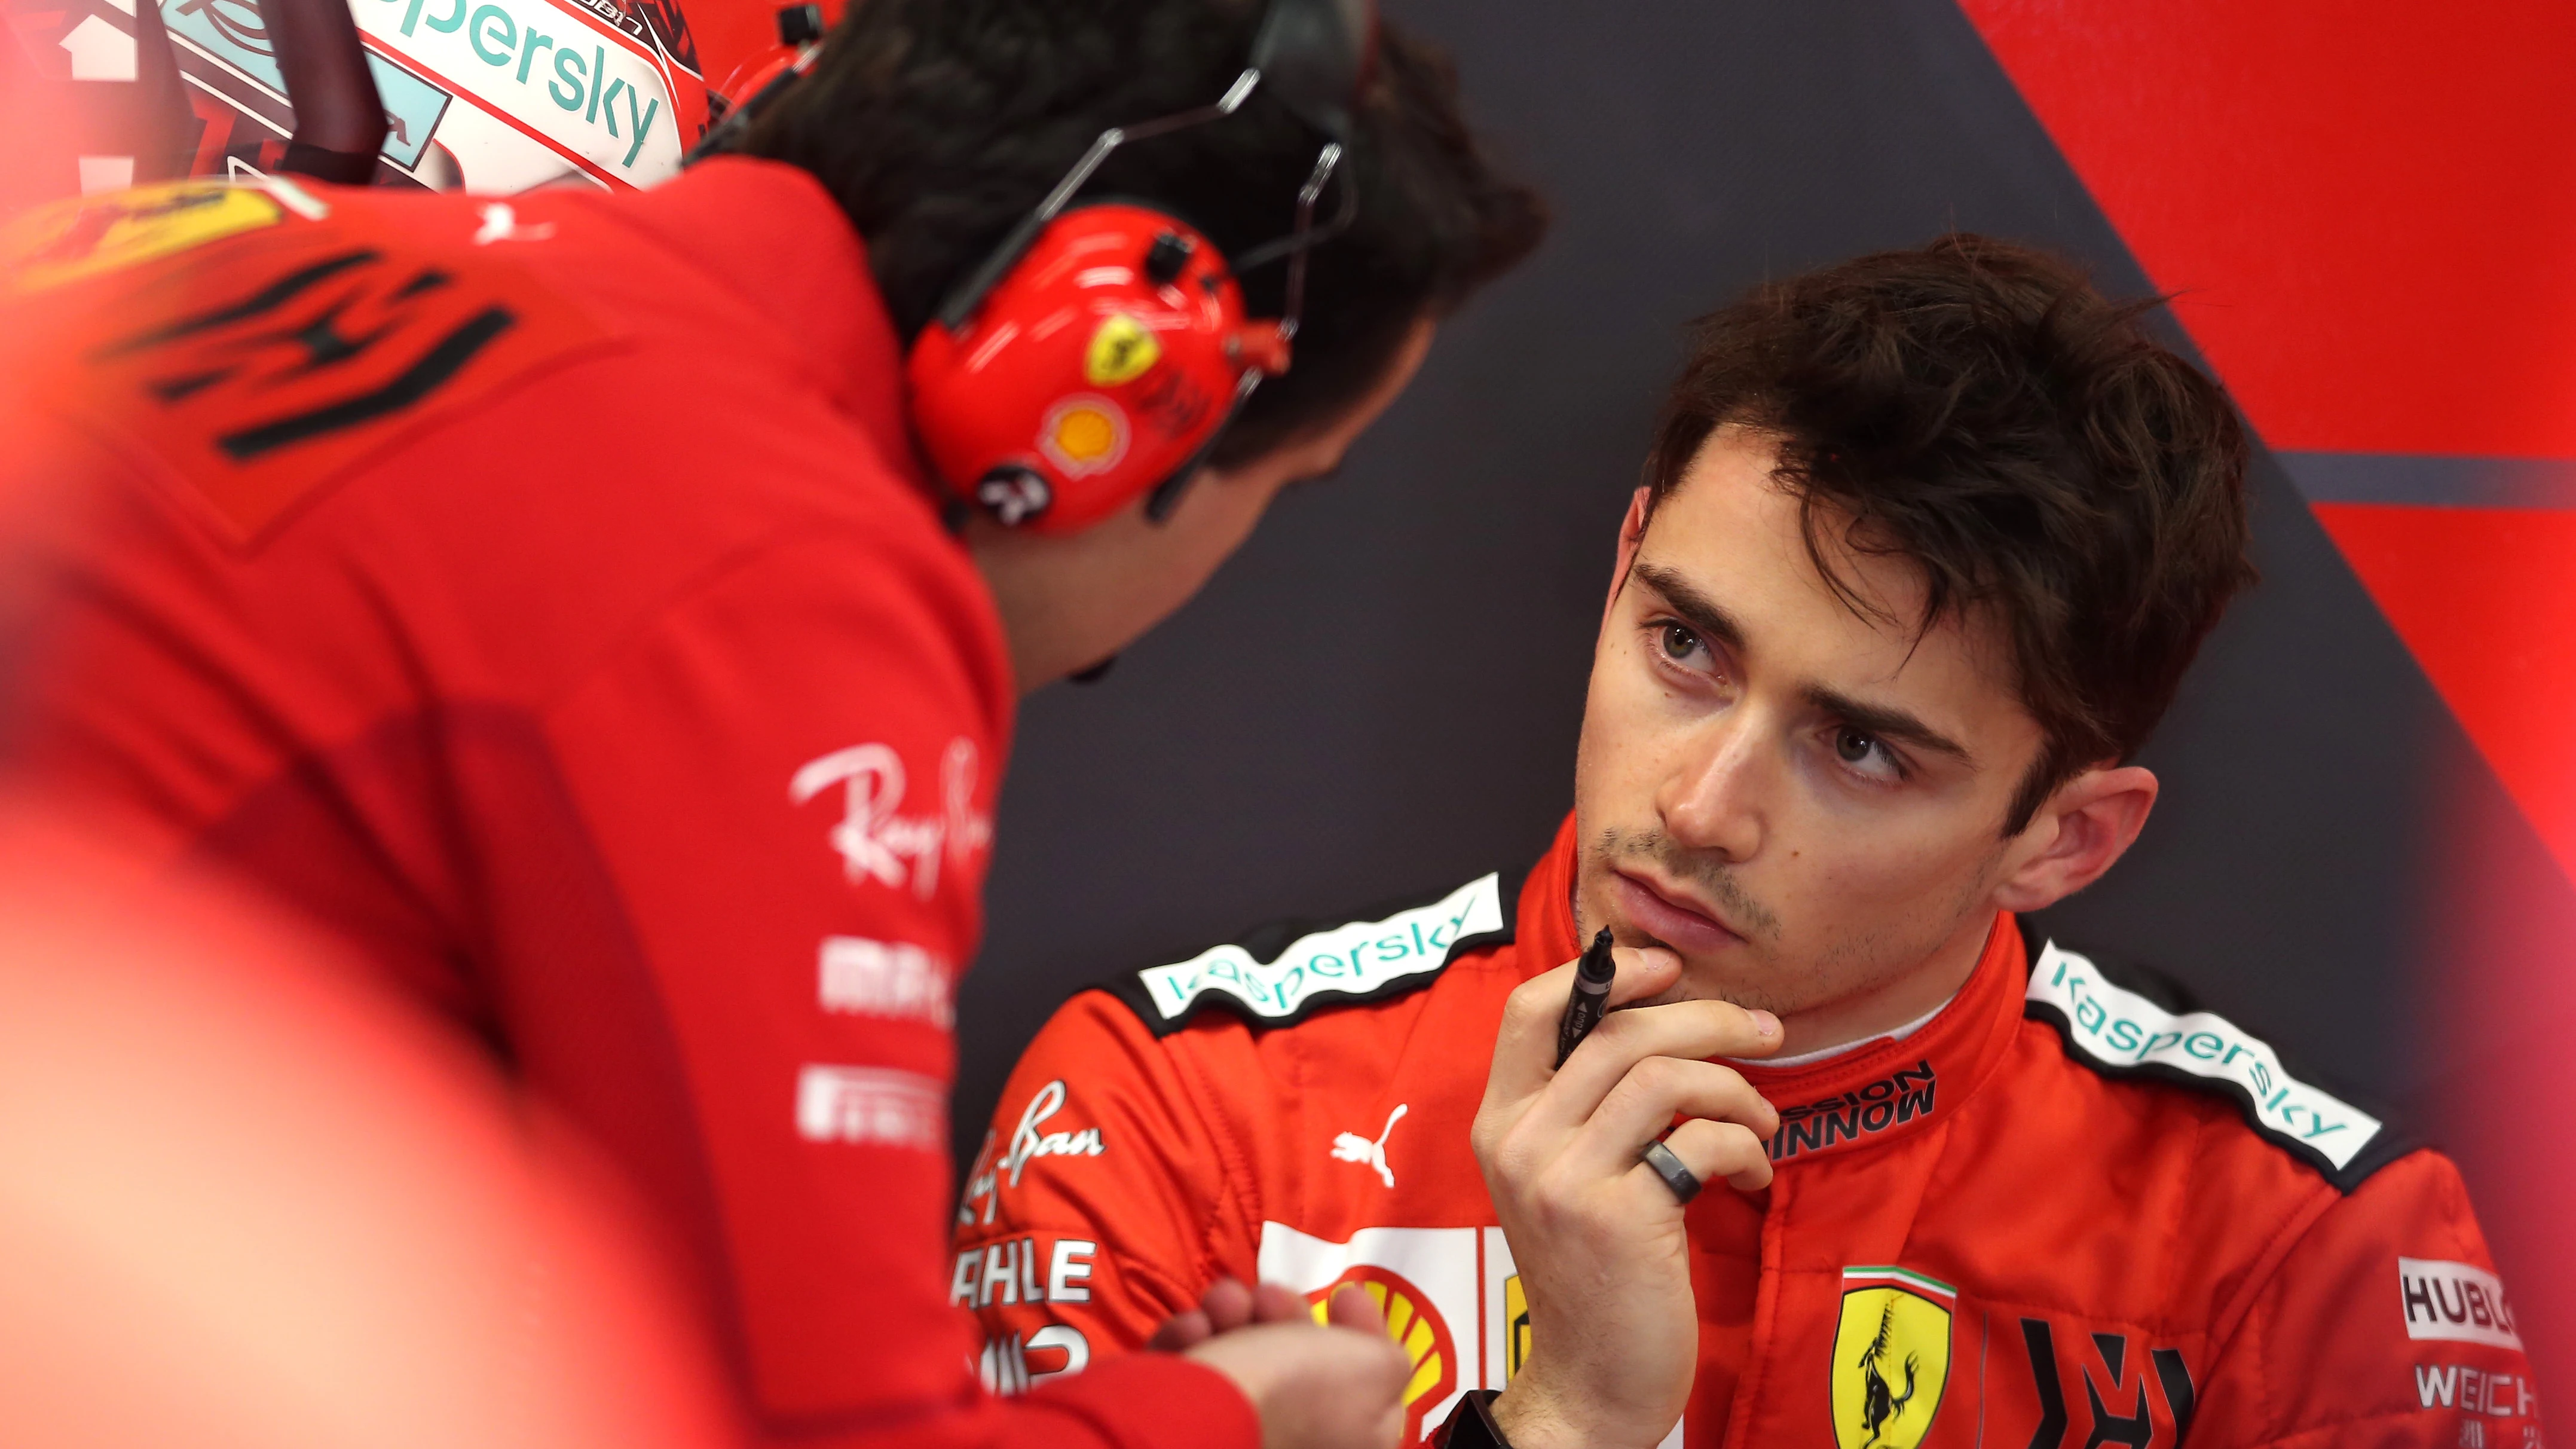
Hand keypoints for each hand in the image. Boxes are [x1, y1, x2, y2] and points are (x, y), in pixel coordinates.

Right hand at [1157, 1277, 1410, 1448]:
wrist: (1196, 1420)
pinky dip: (1188, 1340)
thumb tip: (1372, 1353)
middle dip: (1284, 1316)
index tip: (1343, 1294)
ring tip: (1223, 1303)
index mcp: (1347, 1448)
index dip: (1364, 1335)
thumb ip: (1389, 1360)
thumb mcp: (1377, 1370)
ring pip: (1237, 1360)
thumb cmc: (1297, 1393)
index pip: (1368, 1397)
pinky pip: (1187, 1371)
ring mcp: (1233, 1437)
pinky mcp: (1177, 1421)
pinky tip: (1192, 1329)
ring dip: (1230, 1316)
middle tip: (1269, 1295)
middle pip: (1297, 1370)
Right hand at [1473, 946, 1780, 1448]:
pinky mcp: (1619, 1217)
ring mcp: (1563, 1179)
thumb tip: (1657, 1015)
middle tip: (1763, 1030)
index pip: (1530, 1007)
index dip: (1606, 972)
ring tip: (1762, 1119)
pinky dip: (1744, 1147)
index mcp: (1499, 1121)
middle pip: (1618, 1032)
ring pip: (1662, 1076)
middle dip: (1706, 1017)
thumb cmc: (1592, 1271)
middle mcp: (1520, 1141)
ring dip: (1734, 1087)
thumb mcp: (1562, 1176)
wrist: (1590, 1380)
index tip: (1669, 971)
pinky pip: (1699, 1142)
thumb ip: (1584, 1104)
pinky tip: (1752, 1173)